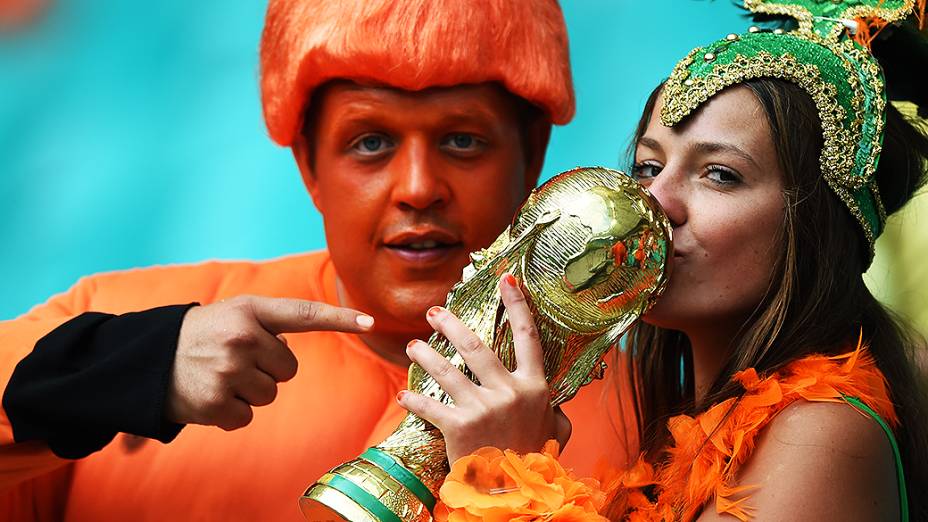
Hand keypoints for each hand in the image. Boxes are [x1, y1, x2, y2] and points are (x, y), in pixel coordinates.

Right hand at [167, 295, 372, 429]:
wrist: (146, 359)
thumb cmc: (202, 335)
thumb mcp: (234, 314)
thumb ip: (270, 324)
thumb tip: (291, 351)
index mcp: (250, 310)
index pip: (304, 313)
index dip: (340, 317)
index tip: (370, 321)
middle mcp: (242, 337)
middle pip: (288, 369)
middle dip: (267, 369)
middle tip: (234, 360)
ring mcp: (228, 370)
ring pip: (269, 394)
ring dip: (249, 392)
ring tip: (219, 376)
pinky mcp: (215, 402)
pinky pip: (246, 417)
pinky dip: (230, 413)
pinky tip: (209, 396)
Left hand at [397, 274, 570, 462]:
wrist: (517, 495)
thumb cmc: (535, 462)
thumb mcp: (556, 433)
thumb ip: (555, 412)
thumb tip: (556, 404)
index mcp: (534, 388)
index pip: (528, 337)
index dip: (517, 305)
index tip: (507, 279)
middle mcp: (509, 392)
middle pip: (475, 345)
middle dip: (450, 324)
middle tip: (434, 312)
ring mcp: (483, 408)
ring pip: (446, 370)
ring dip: (425, 355)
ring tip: (412, 347)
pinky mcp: (458, 427)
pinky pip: (429, 406)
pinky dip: (413, 399)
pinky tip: (402, 395)